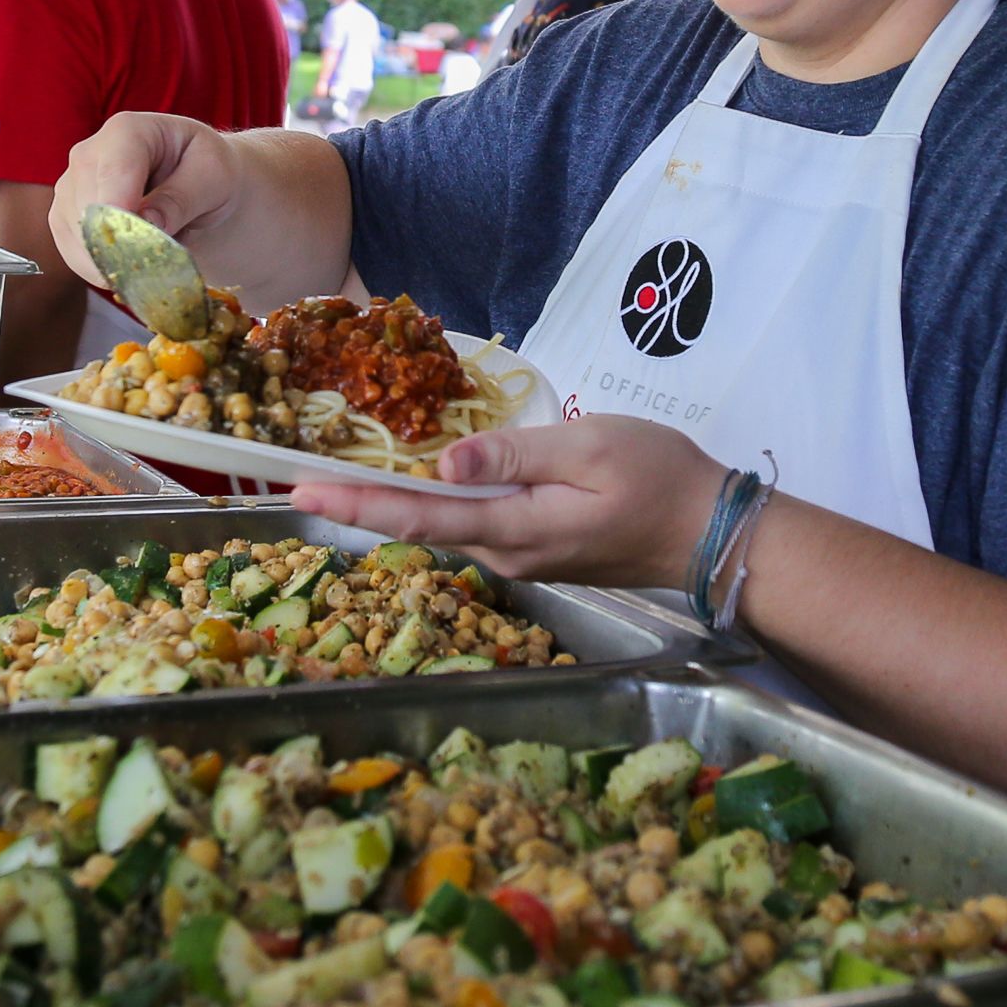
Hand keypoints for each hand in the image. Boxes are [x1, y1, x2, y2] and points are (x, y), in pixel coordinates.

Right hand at [46, 114, 235, 293]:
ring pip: (77, 235)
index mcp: (128, 130)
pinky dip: (103, 270)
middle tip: (160, 262)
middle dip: (123, 243)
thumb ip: (181, 198)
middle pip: (88, 206)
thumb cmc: (207, 172)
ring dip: (115, 260)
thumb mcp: (212, 177)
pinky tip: (132, 267)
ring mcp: (71, 187)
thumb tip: (147, 224)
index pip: (114, 171)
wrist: (197, 186)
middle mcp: (89, 154)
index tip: (140, 243)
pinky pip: (74, 254)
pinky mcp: (65, 219)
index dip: (122, 211)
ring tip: (154, 259)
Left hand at [292, 414, 724, 590]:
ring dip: (393, 504)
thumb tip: (446, 465)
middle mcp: (507, 553)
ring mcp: (522, 557)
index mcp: (515, 528)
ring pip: (446, 526)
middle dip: (359, 502)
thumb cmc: (658, 478)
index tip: (301, 493)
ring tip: (339, 476)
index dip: (356, 504)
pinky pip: (474, 525)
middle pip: (420, 526)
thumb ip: (514, 456)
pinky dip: (436, 505)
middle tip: (297, 478)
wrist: (710, 530)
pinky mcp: (537, 550)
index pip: (418, 517)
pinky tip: (418, 483)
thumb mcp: (588, 448)